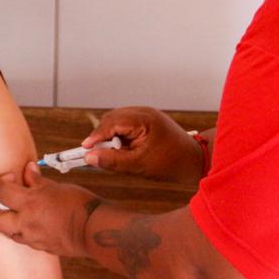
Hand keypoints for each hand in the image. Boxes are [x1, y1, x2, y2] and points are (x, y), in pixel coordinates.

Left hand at [0, 162, 101, 256]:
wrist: (94, 230)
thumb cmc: (80, 205)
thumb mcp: (57, 187)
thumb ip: (38, 181)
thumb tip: (28, 170)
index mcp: (29, 204)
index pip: (1, 192)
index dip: (1, 182)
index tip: (10, 178)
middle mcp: (26, 223)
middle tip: (0, 200)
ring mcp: (32, 238)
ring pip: (7, 233)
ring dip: (7, 222)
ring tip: (16, 212)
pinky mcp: (41, 248)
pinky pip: (24, 240)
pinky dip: (22, 230)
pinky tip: (32, 222)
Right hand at [81, 107, 204, 184]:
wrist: (194, 160)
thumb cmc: (170, 163)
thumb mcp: (139, 166)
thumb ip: (113, 161)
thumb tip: (89, 157)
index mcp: (144, 119)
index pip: (112, 122)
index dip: (96, 136)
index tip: (85, 149)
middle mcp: (144, 112)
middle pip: (112, 118)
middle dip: (102, 135)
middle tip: (95, 154)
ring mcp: (146, 115)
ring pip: (117, 121)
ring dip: (110, 136)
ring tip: (111, 154)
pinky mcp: (146, 121)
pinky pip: (125, 124)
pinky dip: (119, 135)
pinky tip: (121, 150)